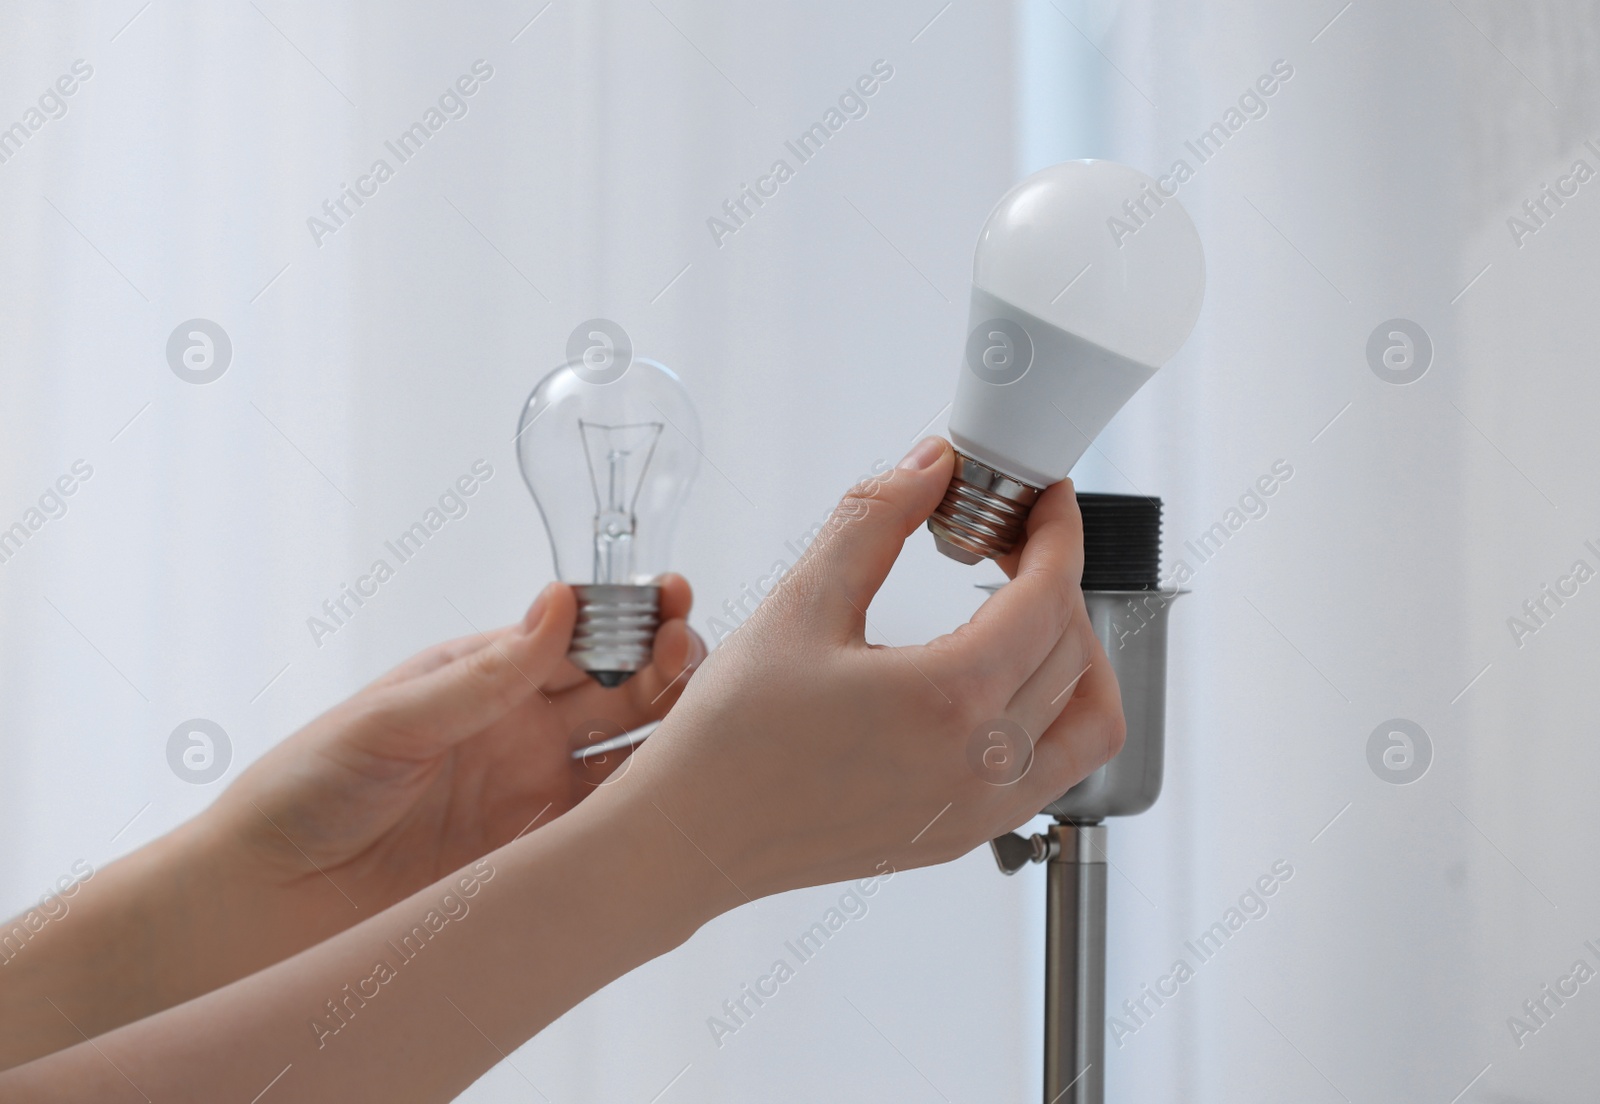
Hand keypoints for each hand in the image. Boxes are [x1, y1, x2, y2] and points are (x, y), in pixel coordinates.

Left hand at [207, 577, 703, 921]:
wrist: (261, 908)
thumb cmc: (303, 793)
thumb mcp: (390, 721)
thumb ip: (483, 675)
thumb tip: (561, 600)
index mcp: (484, 679)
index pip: (578, 637)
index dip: (627, 616)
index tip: (670, 598)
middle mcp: (522, 732)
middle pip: (623, 690)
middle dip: (667, 663)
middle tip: (688, 652)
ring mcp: (538, 798)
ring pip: (634, 755)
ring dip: (675, 731)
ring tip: (706, 715)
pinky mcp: (541, 862)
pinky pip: (614, 829)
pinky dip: (654, 809)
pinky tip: (681, 792)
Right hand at [610, 437, 1123, 903]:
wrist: (694, 837)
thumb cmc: (731, 734)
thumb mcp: (800, 604)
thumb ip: (875, 519)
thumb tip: (931, 464)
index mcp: (949, 700)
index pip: (1050, 594)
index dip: (1056, 531)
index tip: (1040, 499)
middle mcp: (983, 764)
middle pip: (1072, 644)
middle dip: (1055, 575)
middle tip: (1006, 538)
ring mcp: (982, 810)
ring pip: (1090, 716)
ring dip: (1075, 651)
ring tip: (1022, 611)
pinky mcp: (966, 835)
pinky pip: (1058, 770)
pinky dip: (1058, 714)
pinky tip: (1003, 681)